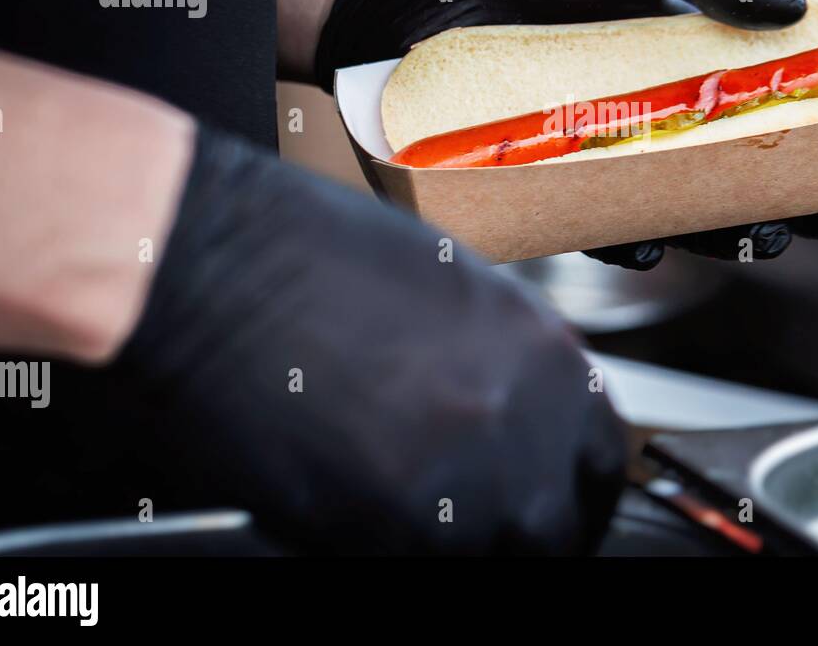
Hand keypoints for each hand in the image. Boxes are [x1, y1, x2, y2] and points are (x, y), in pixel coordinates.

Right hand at [113, 126, 626, 553]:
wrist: (214, 263)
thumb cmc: (311, 255)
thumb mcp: (452, 291)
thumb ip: (504, 366)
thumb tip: (516, 419)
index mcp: (546, 357)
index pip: (604, 462)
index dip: (571, 487)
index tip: (550, 498)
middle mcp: (521, 426)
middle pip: (557, 528)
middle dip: (522, 531)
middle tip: (474, 518)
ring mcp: (460, 486)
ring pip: (488, 555)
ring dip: (456, 541)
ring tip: (398, 500)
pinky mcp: (386, 533)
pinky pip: (415, 562)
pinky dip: (392, 545)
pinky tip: (350, 496)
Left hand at [312, 0, 817, 272]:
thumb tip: (790, 12)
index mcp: (683, 55)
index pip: (770, 103)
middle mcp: (650, 111)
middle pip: (737, 173)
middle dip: (796, 204)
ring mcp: (601, 148)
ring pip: (679, 210)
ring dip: (726, 233)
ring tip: (764, 238)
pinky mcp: (545, 176)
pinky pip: (594, 222)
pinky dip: (626, 237)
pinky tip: (652, 240)